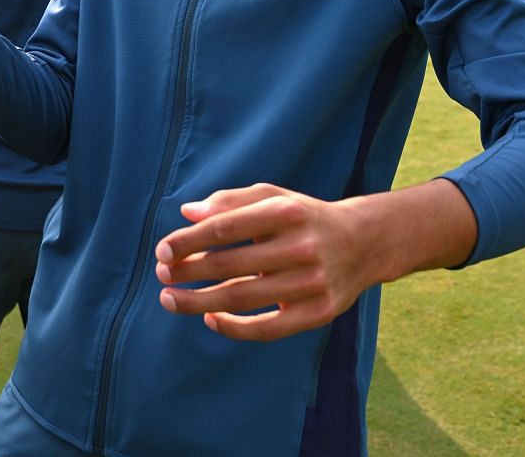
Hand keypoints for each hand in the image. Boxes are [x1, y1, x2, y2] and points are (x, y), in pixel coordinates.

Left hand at [152, 184, 374, 341]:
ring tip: (170, 299)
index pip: (224, 228)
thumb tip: (187, 213)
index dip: (188, 241)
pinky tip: (209, 318)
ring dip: (198, 302)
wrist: (364, 242)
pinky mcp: (318, 312)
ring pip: (242, 298)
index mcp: (285, 212)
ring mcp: (311, 282)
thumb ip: (230, 201)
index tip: (161, 251)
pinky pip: (267, 328)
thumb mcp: (274, 196)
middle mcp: (300, 246)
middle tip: (160, 274)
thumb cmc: (305, 217)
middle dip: (187, 271)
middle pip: (228, 265)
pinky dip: (233, 327)